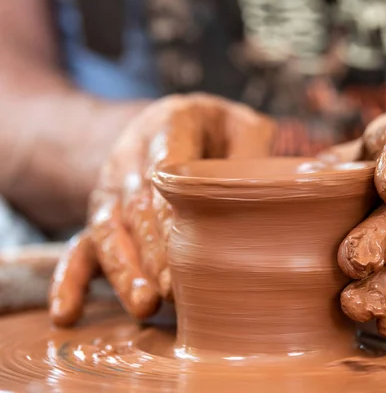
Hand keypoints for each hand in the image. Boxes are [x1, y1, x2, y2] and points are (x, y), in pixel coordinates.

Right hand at [49, 94, 275, 325]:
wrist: (178, 123)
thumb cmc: (221, 132)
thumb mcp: (243, 127)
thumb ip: (250, 156)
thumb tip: (266, 202)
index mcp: (170, 123)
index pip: (164, 165)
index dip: (169, 208)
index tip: (185, 245)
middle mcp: (132, 154)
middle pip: (135, 205)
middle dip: (151, 250)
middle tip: (172, 289)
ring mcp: (112, 187)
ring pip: (107, 230)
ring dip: (123, 269)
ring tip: (144, 305)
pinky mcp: (103, 215)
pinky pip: (79, 247)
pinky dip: (70, 281)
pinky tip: (68, 314)